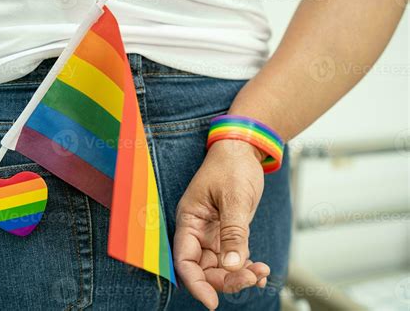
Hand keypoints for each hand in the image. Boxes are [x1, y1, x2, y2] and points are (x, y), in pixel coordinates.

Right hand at [174, 140, 269, 309]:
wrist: (244, 149)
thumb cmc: (232, 165)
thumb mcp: (235, 198)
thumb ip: (233, 233)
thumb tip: (232, 266)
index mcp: (189, 220)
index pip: (184, 260)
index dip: (196, 283)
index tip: (212, 301)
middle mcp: (197, 230)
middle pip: (203, 268)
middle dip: (226, 279)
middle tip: (251, 277)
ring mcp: (212, 232)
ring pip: (219, 266)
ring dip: (238, 274)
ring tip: (261, 273)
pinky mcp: (227, 232)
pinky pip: (232, 257)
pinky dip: (245, 266)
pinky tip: (259, 270)